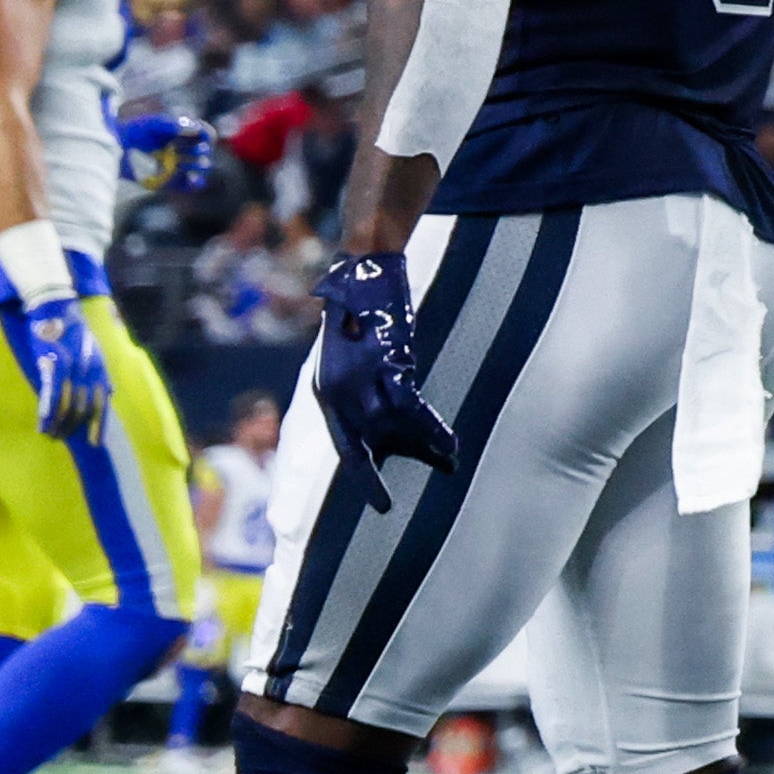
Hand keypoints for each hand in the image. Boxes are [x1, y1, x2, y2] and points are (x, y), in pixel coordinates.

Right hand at [23, 295, 112, 440]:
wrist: (55, 308)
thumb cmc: (71, 330)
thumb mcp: (93, 351)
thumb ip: (100, 374)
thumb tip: (109, 393)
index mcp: (100, 368)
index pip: (104, 403)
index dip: (101, 424)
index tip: (97, 443)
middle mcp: (90, 371)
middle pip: (85, 408)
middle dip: (73, 427)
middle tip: (61, 438)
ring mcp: (73, 369)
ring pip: (68, 406)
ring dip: (58, 424)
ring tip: (50, 435)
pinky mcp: (54, 365)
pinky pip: (52, 397)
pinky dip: (47, 414)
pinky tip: (41, 425)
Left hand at [118, 113, 215, 194]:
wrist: (114, 150)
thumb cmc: (133, 132)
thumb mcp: (152, 124)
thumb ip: (173, 124)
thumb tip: (195, 128)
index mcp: (182, 133)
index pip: (206, 133)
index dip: (207, 135)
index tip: (204, 137)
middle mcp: (182, 149)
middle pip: (205, 151)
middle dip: (201, 151)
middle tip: (192, 151)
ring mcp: (177, 166)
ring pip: (201, 168)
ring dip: (200, 165)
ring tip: (190, 164)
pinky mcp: (170, 181)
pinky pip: (190, 185)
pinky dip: (195, 183)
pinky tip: (194, 179)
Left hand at [313, 253, 458, 510]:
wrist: (364, 269)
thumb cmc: (355, 306)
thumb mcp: (342, 352)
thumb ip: (356, 385)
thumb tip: (379, 418)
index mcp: (324, 390)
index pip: (344, 446)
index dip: (363, 477)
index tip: (381, 505)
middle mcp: (338, 389)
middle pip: (369, 442)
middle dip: (390, 470)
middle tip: (408, 493)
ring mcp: (361, 377)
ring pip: (393, 428)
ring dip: (422, 447)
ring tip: (449, 459)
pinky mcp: (386, 364)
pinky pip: (411, 407)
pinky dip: (431, 428)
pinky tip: (449, 442)